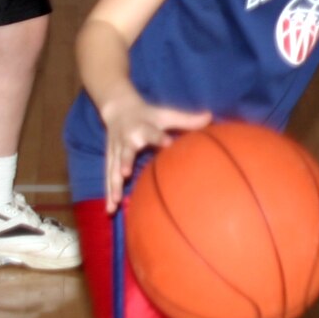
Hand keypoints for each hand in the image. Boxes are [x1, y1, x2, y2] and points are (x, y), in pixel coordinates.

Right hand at [100, 95, 212, 212]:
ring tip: (115, 203)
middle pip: (125, 152)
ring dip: (113, 185)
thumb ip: (186, 119)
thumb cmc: (148, 114)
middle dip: (124, 162)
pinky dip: (108, 193)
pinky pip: (108, 177)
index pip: (152, 133)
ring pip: (113, 169)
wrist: (118, 109)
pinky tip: (110, 209)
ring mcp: (116, 151)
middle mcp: (127, 140)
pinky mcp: (110, 160)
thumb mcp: (166, 115)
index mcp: (142, 127)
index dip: (159, 138)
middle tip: (125, 174)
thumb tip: (210, 117)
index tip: (168, 143)